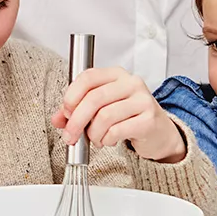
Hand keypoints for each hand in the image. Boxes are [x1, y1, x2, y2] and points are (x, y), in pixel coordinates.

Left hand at [52, 67, 185, 162]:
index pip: (88, 77)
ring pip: (104, 117)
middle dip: (76, 121)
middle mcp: (131, 83)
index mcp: (116, 74)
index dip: (72, 95)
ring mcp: (142, 100)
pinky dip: (107, 139)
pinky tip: (109, 141)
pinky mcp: (148, 120)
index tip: (65, 112)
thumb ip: (78, 111)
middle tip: (70, 136)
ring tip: (96, 139)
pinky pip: (117, 131)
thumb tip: (57, 119)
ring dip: (93, 134)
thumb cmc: (128, 117)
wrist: (159, 133)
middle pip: (94, 98)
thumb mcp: (102, 109)